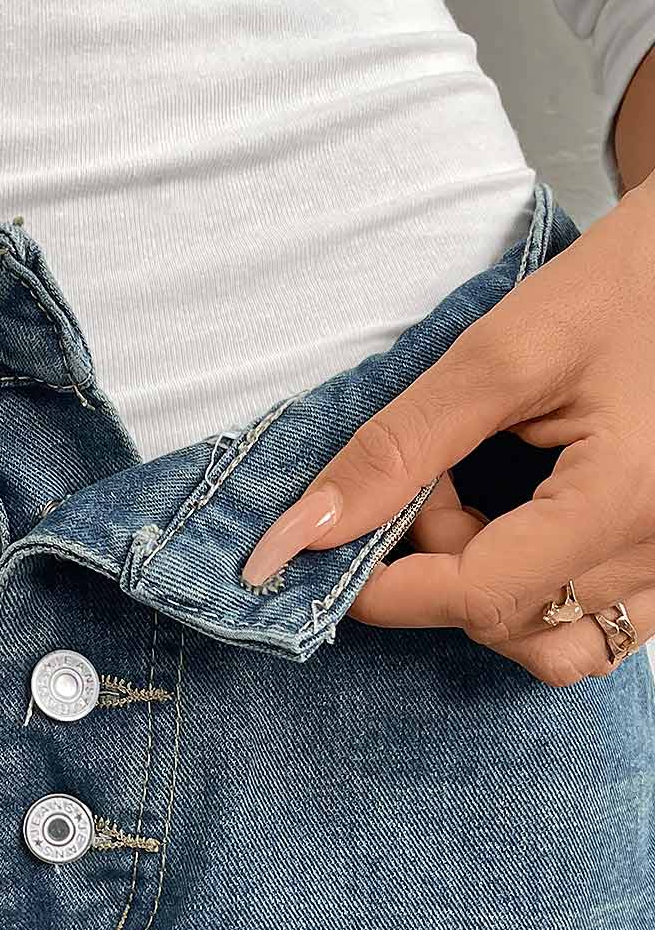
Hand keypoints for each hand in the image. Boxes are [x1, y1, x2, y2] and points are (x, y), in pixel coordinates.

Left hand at [240, 185, 654, 686]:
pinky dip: (531, 597)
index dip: (389, 591)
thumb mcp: (501, 350)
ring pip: (549, 643)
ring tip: (479, 504)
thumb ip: (401, 445)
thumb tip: (307, 529)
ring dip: (485, 592)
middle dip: (439, 567)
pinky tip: (517, 529)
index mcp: (627, 498)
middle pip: (510, 623)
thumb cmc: (623, 286)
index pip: (483, 598)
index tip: (332, 551)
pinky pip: (591, 629)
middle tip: (434, 478)